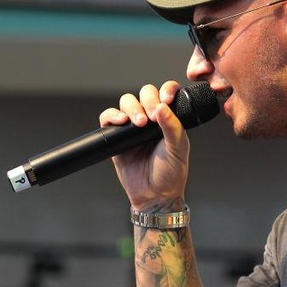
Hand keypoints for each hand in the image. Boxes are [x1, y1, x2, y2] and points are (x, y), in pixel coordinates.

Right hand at [99, 81, 189, 209]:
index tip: (167, 100)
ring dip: (131, 108)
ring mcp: (132, 127)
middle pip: (144, 93)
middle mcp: (150, 119)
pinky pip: (108, 118)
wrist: (154, 196)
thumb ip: (173, 127)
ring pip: (126, 102)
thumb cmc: (170, 174)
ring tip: (138, 124)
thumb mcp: (178, 149)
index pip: (166, 93)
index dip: (166, 90)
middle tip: (151, 117)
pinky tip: (121, 122)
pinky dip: (112, 115)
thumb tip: (163, 107)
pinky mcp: (116, 137)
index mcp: (169, 119)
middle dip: (148, 100)